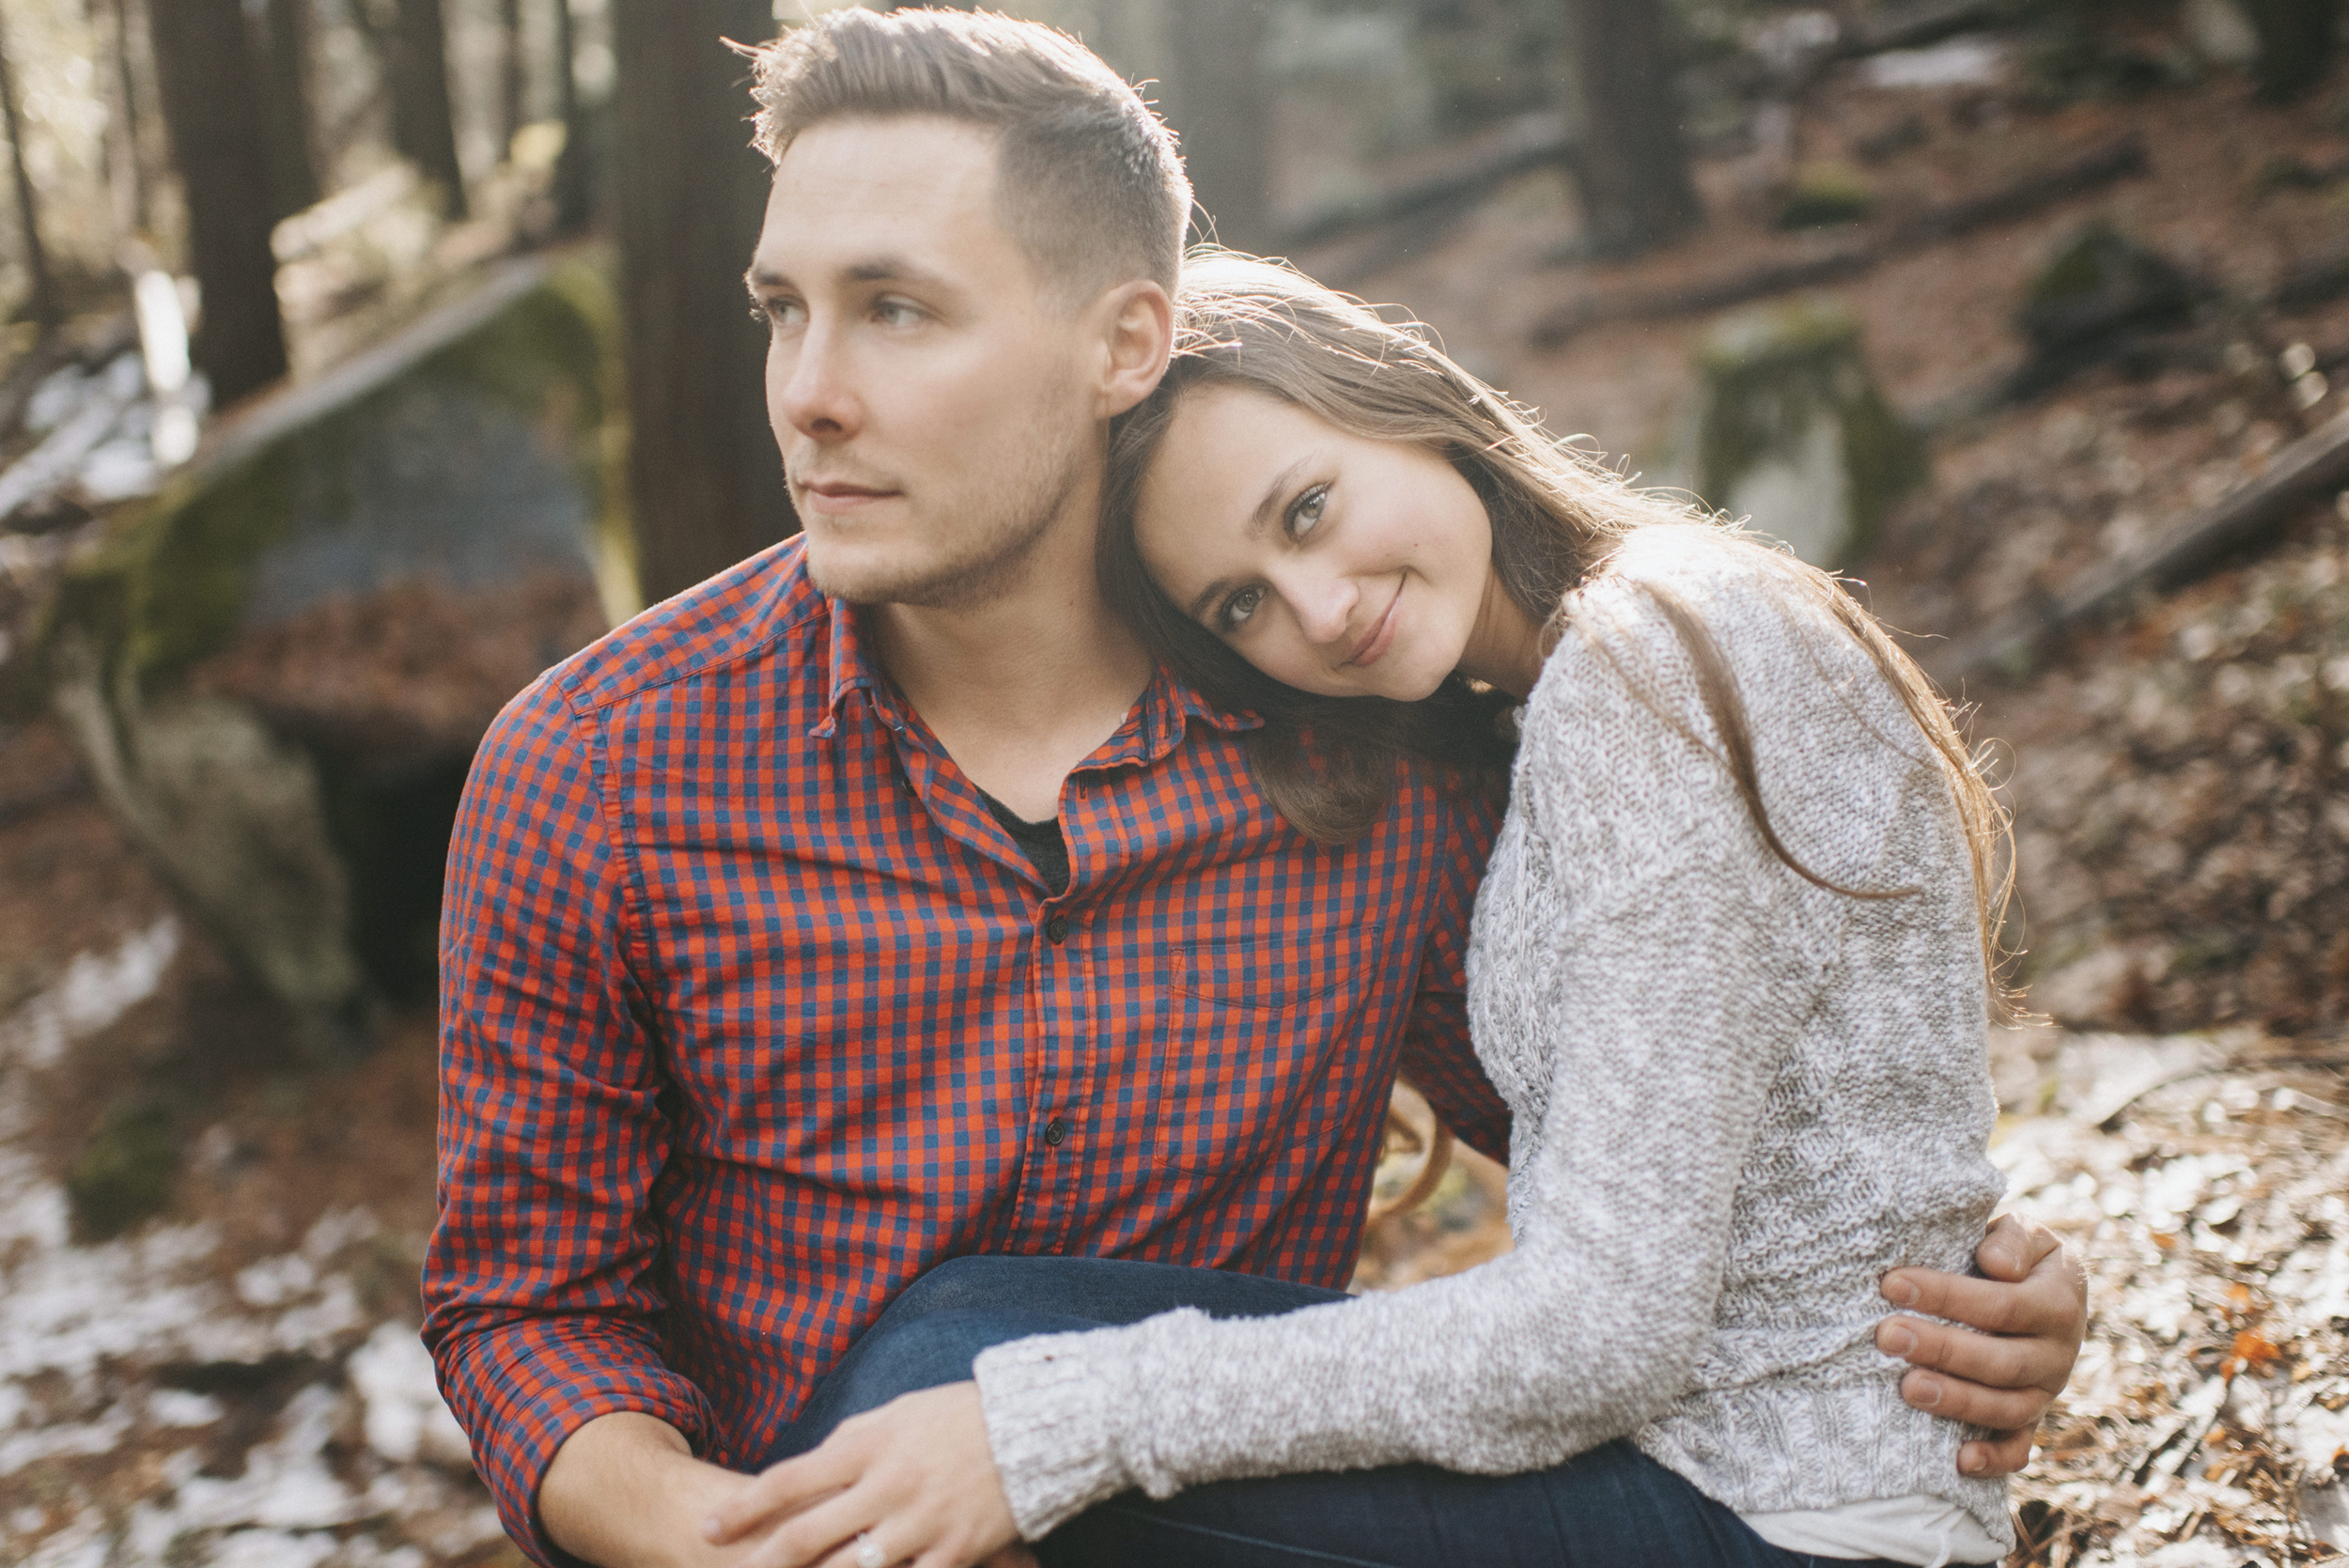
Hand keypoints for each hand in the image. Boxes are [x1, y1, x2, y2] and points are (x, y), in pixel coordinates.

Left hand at [704, 1383, 1021, 1567]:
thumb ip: (850, 1443)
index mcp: (868, 1444)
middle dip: (763, 1562)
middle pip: (807, 1536)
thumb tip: (809, 1473)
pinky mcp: (954, 1552)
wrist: (1036, 1425)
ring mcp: (920, 1523)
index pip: (789, 1479)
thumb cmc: (958, 1415)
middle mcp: (887, 1486)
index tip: (707, 1529)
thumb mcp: (896, 1414)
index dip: (743, 1509)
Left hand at [1876, 1213, 2086, 1478]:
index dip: (1947, 1295)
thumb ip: (2013, 1239)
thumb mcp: (2023, 1232)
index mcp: (2059, 1302)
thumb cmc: (2013, 1253)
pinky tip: (1958, 1460)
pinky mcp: (2031, 1419)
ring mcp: (2046, 1391)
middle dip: (1941, 1349)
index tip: (1892, 1283)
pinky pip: (2019, 1448)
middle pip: (2002, 1361)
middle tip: (1887, 1336)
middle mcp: (2059, 1353)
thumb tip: (1995, 1265)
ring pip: (2008, 1408)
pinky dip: (1994, 1459)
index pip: (2001, 1304)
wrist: (2039, 1285)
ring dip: (1958, 1402)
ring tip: (1906, 1389)